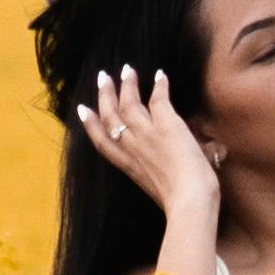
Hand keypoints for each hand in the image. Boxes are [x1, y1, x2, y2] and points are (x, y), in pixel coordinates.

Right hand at [77, 68, 216, 220]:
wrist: (190, 201)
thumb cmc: (182, 204)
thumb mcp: (160, 189)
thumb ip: (157, 174)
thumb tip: (169, 169)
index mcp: (129, 167)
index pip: (103, 143)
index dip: (90, 125)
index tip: (83, 110)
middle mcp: (133, 148)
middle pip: (110, 116)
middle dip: (105, 95)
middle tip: (102, 77)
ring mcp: (147, 135)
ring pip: (129, 103)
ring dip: (127, 84)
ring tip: (126, 70)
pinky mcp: (166, 125)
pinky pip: (158, 98)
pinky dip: (159, 85)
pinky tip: (159, 75)